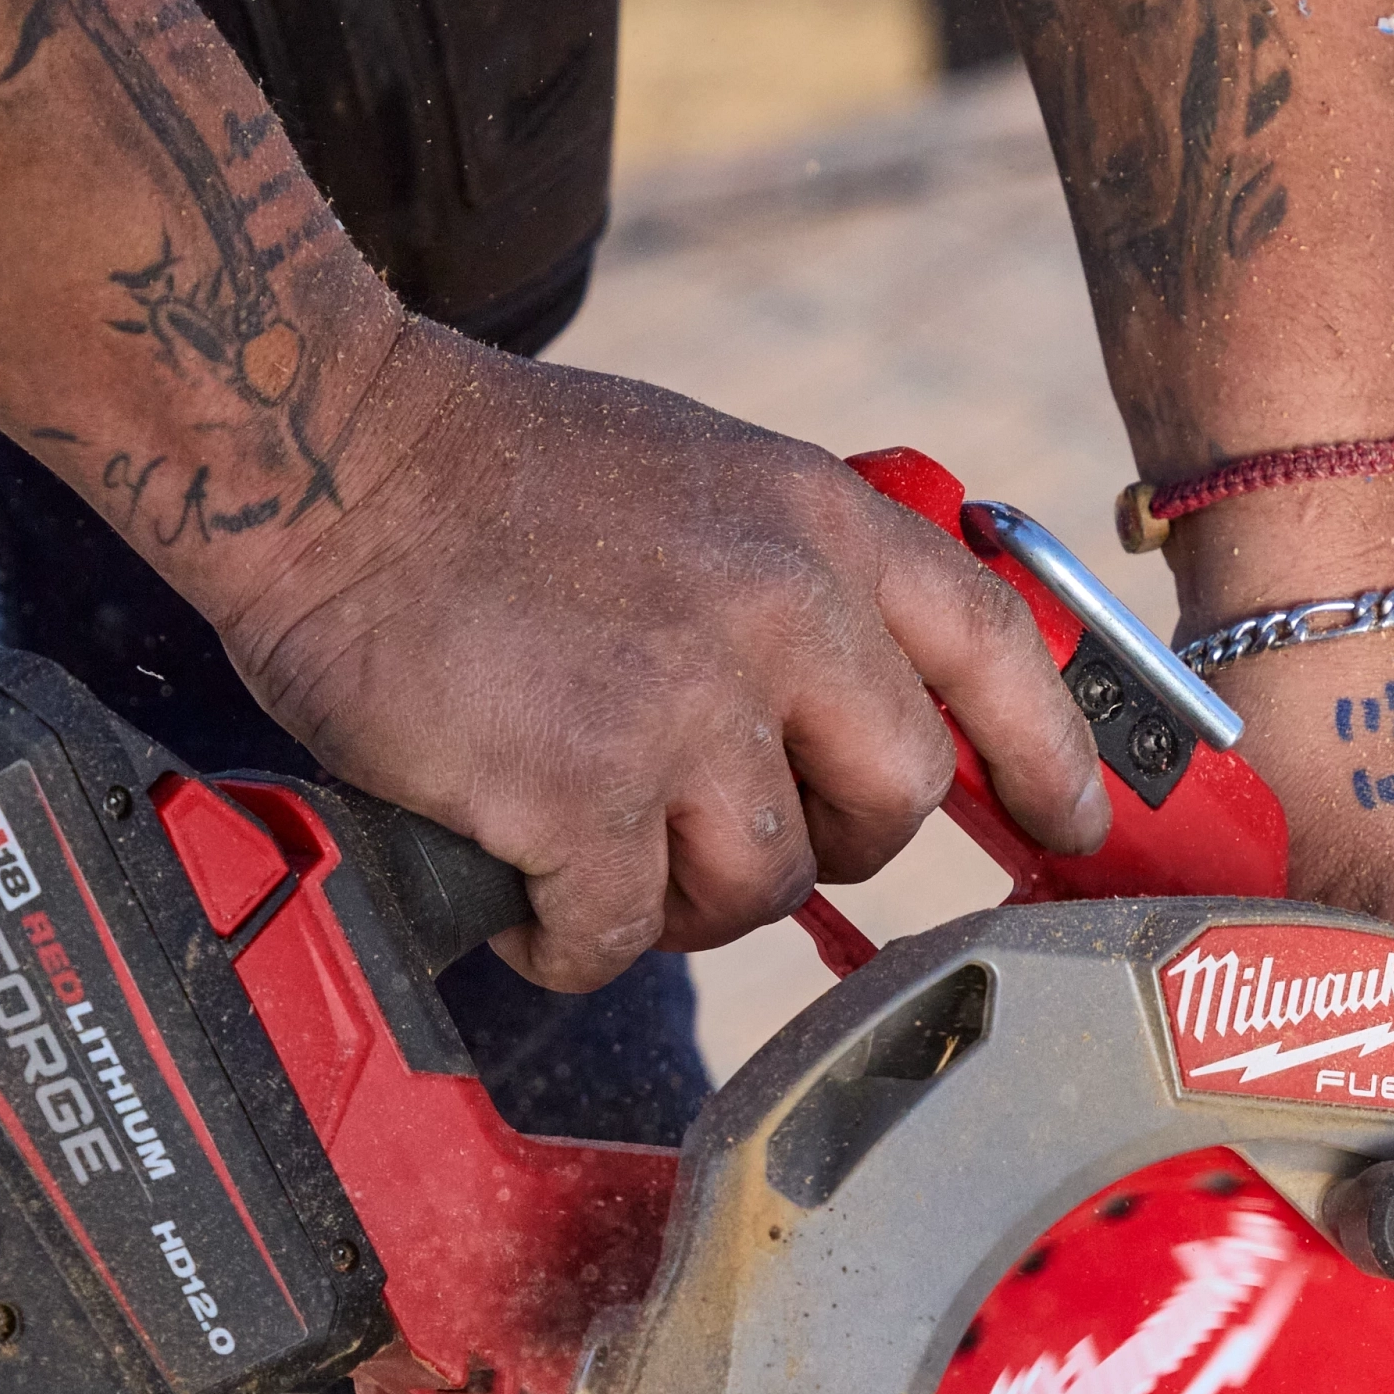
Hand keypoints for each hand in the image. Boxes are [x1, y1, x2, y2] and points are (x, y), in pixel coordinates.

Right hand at [215, 324, 1110, 989]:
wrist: (321, 455)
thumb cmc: (484, 471)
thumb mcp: (695, 473)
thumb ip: (792, 573)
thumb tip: (847, 702)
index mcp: (817, 523)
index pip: (994, 648)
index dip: (1049, 753)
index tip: (1072, 825)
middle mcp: (777, 613)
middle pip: (892, 801)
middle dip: (822, 843)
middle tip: (718, 836)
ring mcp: (680, 709)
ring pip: (756, 883)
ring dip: (676, 897)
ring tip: (589, 849)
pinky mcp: (576, 798)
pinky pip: (615, 934)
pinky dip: (566, 938)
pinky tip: (519, 894)